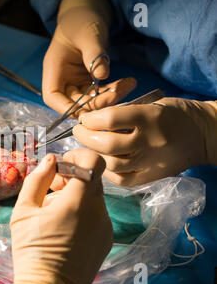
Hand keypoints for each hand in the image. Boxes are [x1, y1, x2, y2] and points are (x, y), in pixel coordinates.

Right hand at [10, 149, 111, 283]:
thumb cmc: (31, 248)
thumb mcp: (24, 210)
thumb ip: (37, 179)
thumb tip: (49, 160)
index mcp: (78, 200)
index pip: (94, 161)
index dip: (77, 155)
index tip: (62, 164)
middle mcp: (98, 211)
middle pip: (91, 179)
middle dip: (71, 177)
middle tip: (51, 190)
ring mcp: (105, 226)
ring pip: (93, 197)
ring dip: (76, 196)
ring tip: (55, 213)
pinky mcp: (106, 239)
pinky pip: (97, 215)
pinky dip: (83, 213)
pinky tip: (65, 228)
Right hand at [43, 7, 135, 115]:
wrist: (86, 14)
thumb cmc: (81, 21)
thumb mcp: (88, 35)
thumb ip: (94, 54)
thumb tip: (102, 75)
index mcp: (54, 69)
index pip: (53, 97)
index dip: (66, 108)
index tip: (86, 111)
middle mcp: (62, 79)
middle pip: (74, 102)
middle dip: (96, 103)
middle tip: (117, 93)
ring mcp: (75, 81)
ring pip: (89, 101)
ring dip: (108, 98)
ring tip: (128, 85)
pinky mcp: (88, 81)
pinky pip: (99, 93)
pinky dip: (112, 91)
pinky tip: (127, 83)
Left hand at [73, 97, 216, 185]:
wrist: (203, 135)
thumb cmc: (174, 114)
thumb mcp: (150, 104)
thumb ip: (123, 113)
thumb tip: (92, 120)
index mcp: (150, 118)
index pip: (110, 119)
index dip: (90, 119)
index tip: (84, 118)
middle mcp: (149, 142)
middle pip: (106, 144)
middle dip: (85, 136)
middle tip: (79, 131)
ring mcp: (149, 163)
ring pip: (111, 164)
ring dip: (93, 154)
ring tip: (89, 146)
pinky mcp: (150, 178)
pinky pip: (120, 179)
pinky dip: (106, 170)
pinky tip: (103, 160)